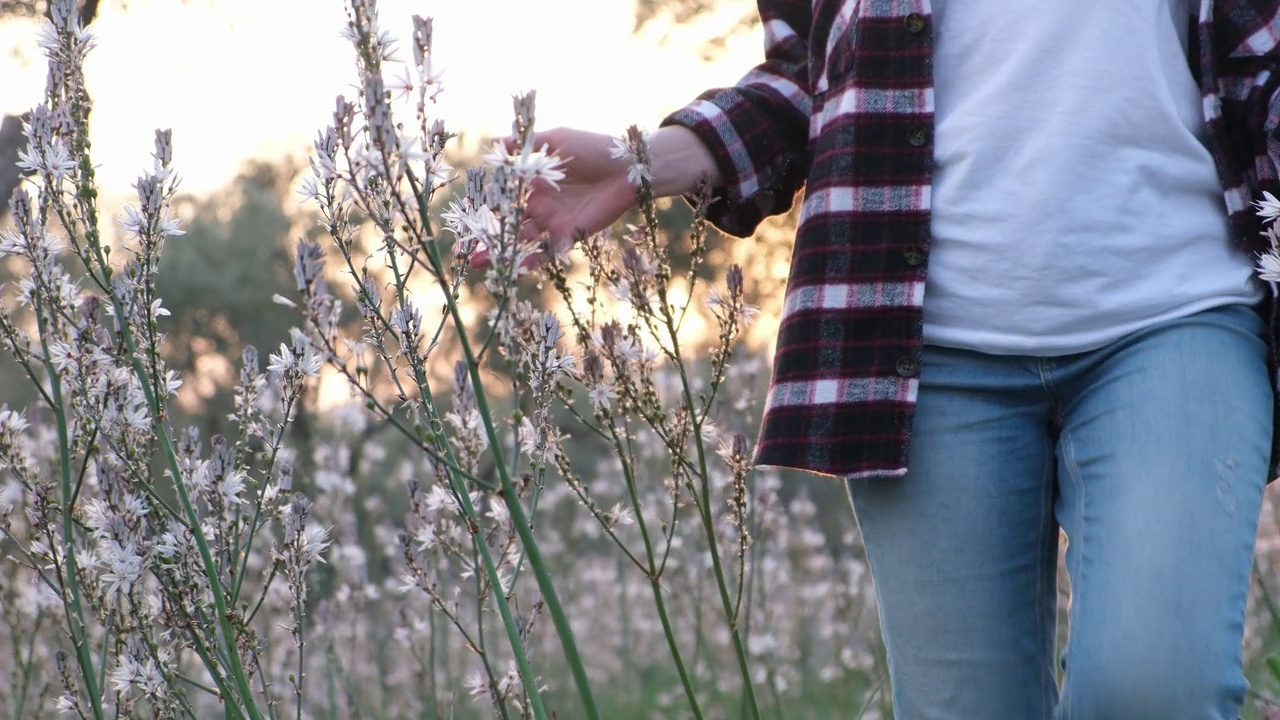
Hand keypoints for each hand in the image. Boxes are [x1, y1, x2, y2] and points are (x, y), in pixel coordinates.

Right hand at [472, 127, 635, 268]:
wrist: (630, 167)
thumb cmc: (594, 148)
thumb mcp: (556, 141)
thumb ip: (525, 146)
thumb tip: (493, 143)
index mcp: (532, 181)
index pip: (502, 196)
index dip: (483, 207)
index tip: (463, 216)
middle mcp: (539, 203)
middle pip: (506, 223)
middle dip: (485, 236)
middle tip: (464, 249)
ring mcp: (553, 221)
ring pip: (521, 240)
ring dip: (501, 252)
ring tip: (478, 263)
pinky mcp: (569, 235)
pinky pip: (546, 251)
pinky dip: (529, 260)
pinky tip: (512, 268)